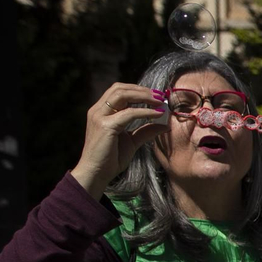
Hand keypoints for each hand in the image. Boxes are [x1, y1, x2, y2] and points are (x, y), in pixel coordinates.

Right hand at [70, 82, 168, 199]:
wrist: (96, 173)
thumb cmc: (111, 158)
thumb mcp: (132, 141)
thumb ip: (146, 131)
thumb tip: (165, 124)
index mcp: (101, 111)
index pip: (119, 91)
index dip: (138, 90)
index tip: (156, 96)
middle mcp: (97, 110)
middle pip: (119, 88)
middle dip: (142, 90)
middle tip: (160, 95)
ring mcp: (99, 116)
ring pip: (122, 95)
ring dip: (143, 96)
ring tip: (160, 101)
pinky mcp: (105, 126)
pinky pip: (128, 114)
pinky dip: (145, 112)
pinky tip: (158, 114)